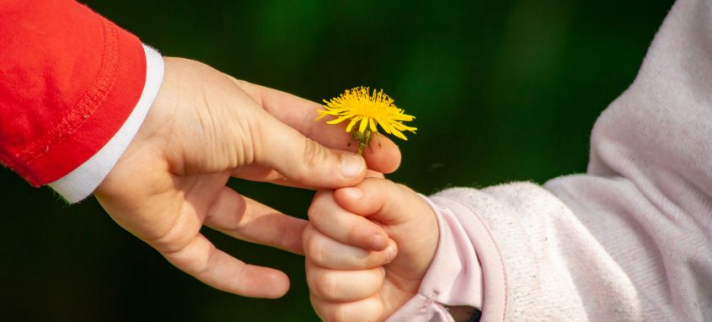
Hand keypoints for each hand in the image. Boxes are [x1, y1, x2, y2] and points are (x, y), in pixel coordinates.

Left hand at [94, 58, 400, 297]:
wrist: (115, 126)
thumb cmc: (191, 108)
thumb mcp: (259, 127)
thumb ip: (306, 155)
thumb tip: (355, 171)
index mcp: (248, 114)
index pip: (311, 132)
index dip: (348, 148)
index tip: (387, 162)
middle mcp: (227, 153)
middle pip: (288, 178)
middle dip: (328, 193)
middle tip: (370, 210)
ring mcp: (200, 191)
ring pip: (254, 222)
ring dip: (291, 238)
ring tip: (331, 253)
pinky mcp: (174, 227)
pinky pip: (211, 261)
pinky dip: (242, 277)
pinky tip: (280, 287)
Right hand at [303, 178, 438, 320]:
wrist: (431, 270)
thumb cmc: (414, 230)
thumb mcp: (404, 204)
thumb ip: (376, 192)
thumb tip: (343, 194)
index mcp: (331, 206)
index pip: (319, 214)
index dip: (352, 229)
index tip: (382, 236)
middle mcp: (317, 238)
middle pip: (317, 250)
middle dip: (364, 256)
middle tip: (388, 251)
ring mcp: (318, 272)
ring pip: (326, 284)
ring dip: (369, 281)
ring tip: (382, 271)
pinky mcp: (326, 305)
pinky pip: (337, 313)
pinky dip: (369, 306)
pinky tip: (377, 294)